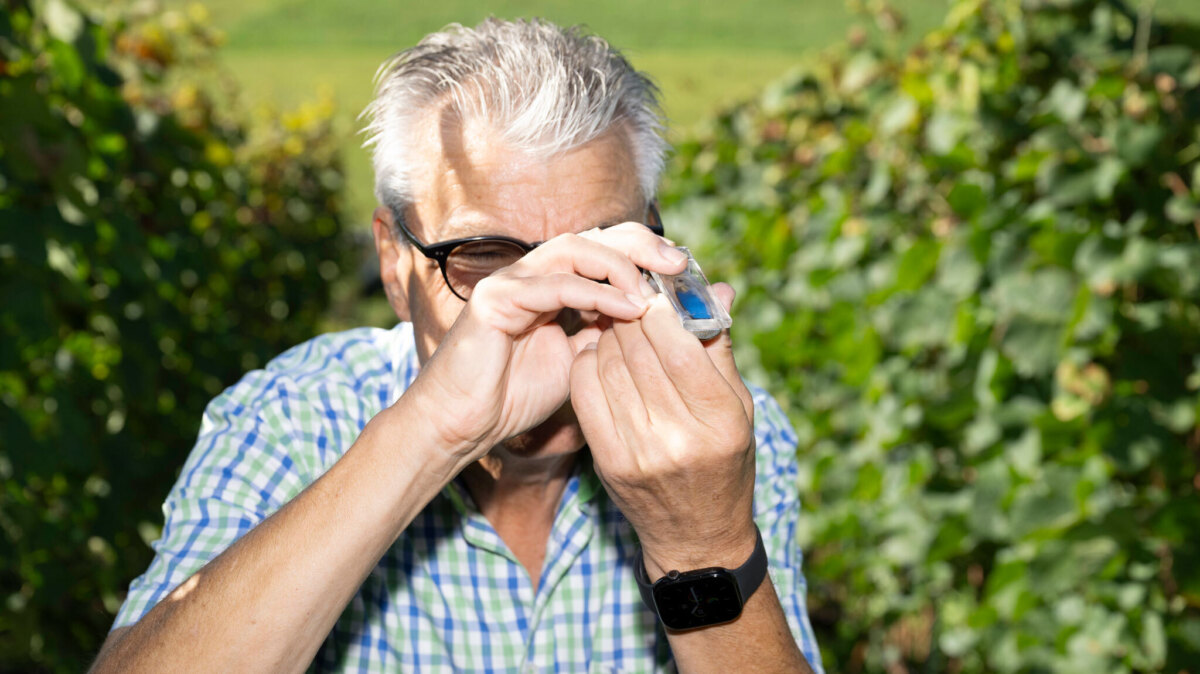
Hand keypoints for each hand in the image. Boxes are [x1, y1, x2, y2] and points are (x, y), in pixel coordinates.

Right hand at [405, 223, 687, 461]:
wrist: (462, 424)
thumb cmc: (513, 397)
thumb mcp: (578, 363)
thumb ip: (610, 336)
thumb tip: (659, 319)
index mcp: (552, 284)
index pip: (604, 248)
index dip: (645, 253)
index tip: (684, 271)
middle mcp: (532, 273)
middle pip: (594, 235)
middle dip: (641, 244)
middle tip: (679, 264)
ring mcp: (512, 281)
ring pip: (576, 249)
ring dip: (622, 266)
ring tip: (654, 292)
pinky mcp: (497, 298)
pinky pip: (556, 285)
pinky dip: (597, 293)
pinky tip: (629, 309)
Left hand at [568, 284, 758, 575]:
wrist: (697, 537)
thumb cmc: (725, 463)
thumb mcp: (738, 408)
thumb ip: (721, 347)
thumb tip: (716, 288)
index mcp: (720, 420)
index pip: (678, 346)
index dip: (662, 309)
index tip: (658, 292)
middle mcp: (677, 437)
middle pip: (638, 350)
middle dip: (632, 314)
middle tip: (632, 298)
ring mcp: (638, 451)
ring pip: (607, 365)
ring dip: (609, 334)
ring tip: (618, 322)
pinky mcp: (607, 461)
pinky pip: (584, 392)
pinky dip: (588, 362)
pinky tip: (600, 353)